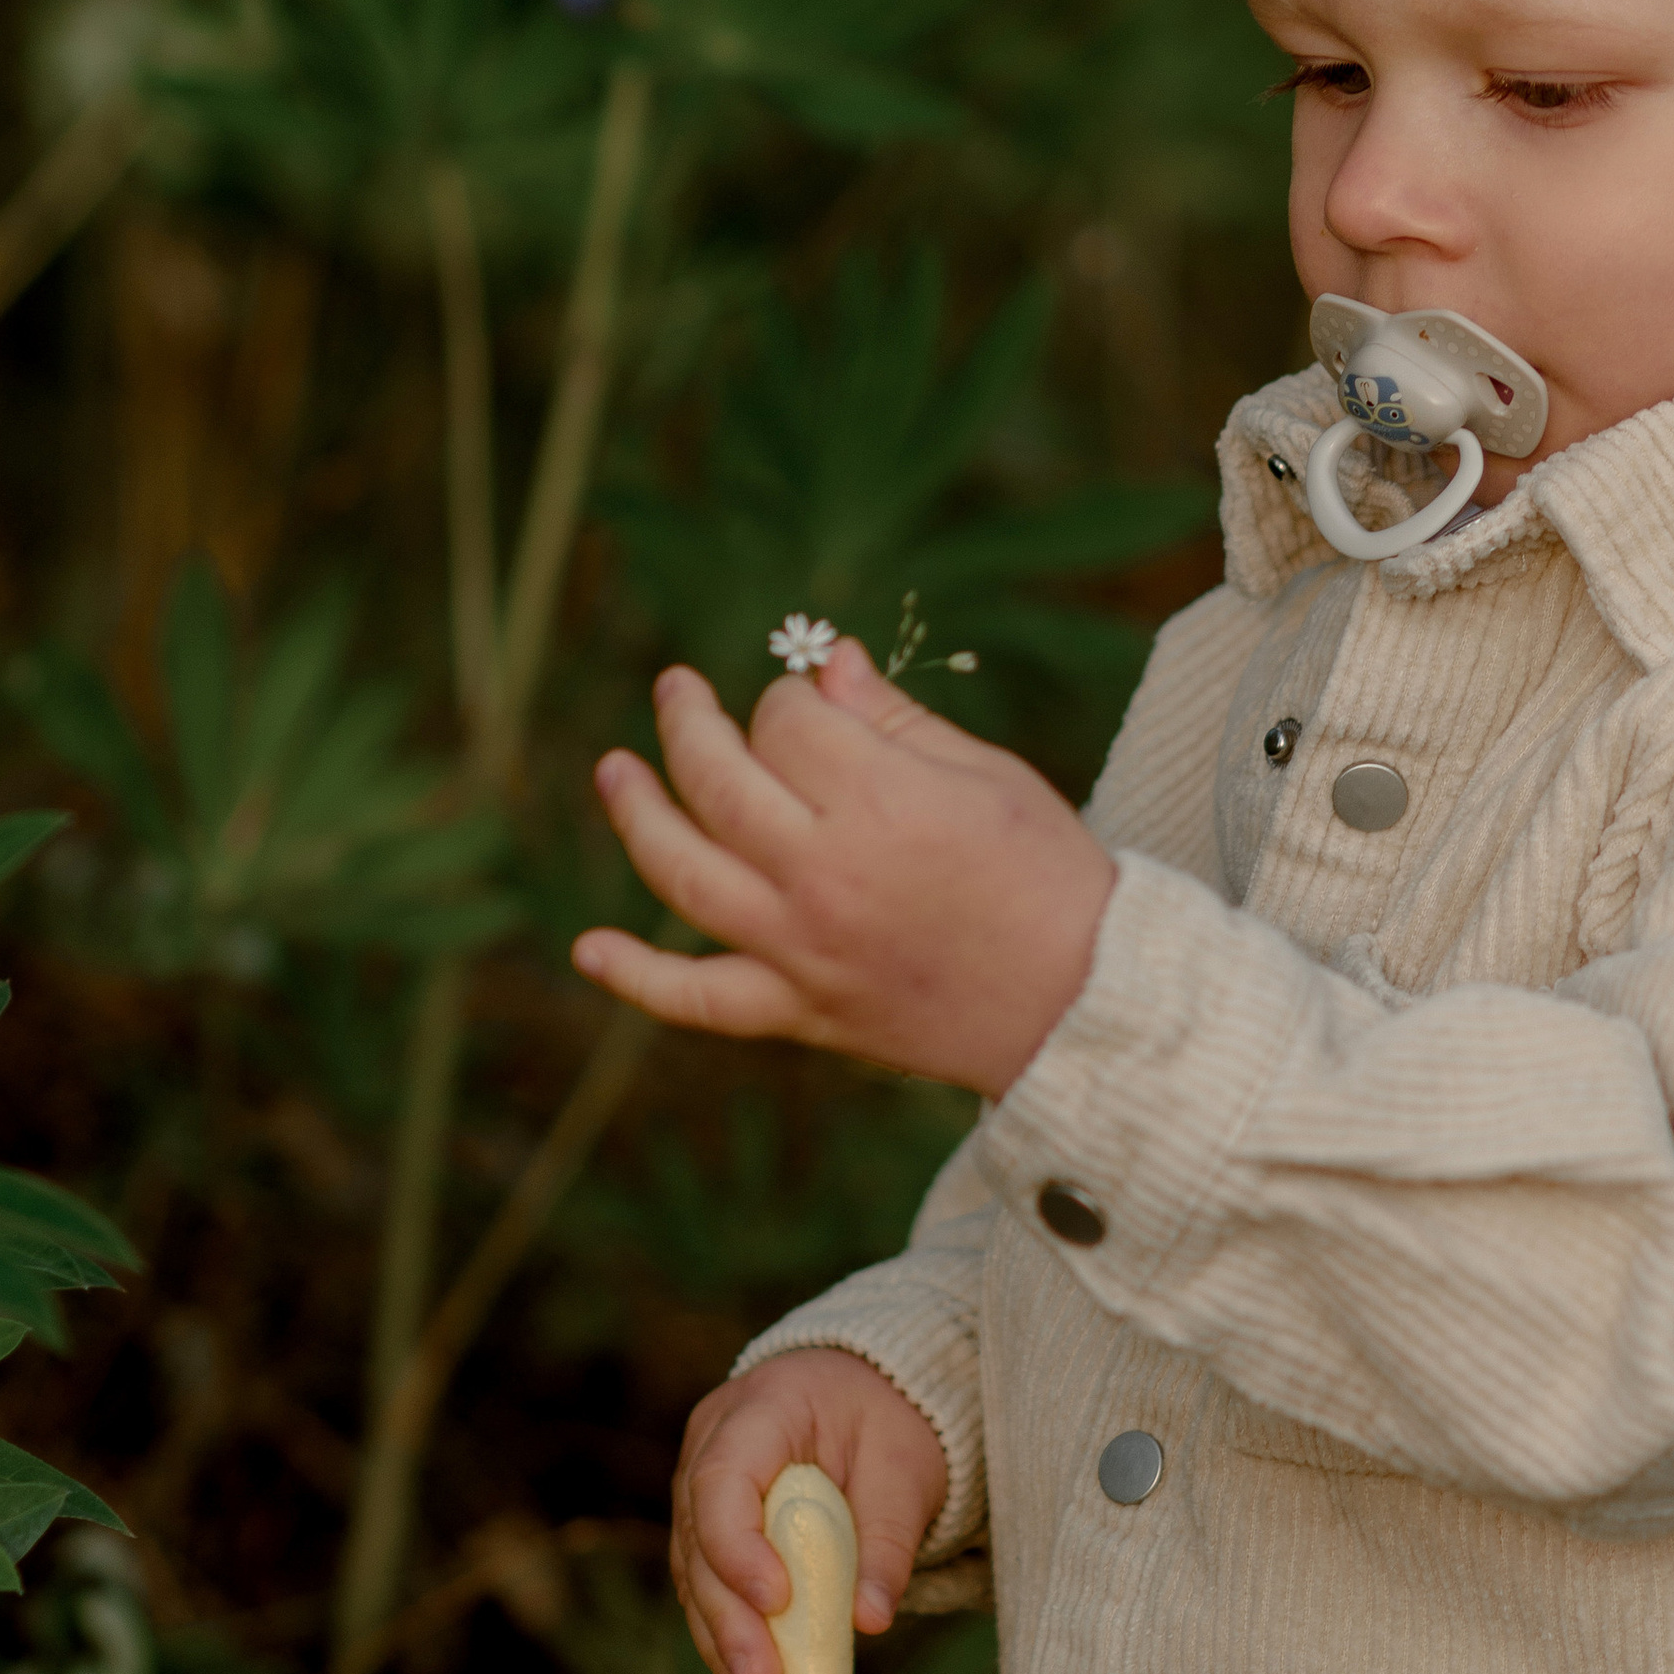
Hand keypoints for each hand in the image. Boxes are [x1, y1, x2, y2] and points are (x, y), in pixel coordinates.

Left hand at [572, 635, 1114, 1095]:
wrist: (1085, 1004)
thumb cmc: (1047, 872)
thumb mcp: (984, 773)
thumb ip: (892, 717)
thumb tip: (823, 661)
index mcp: (879, 799)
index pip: (784, 720)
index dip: (789, 701)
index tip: (812, 705)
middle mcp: (823, 873)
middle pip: (718, 779)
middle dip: (690, 721)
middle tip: (676, 690)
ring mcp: (802, 949)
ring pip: (684, 873)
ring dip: (637, 814)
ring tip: (614, 769)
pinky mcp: (802, 1012)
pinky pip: (699, 999)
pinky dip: (637, 977)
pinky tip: (588, 948)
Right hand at [672, 1349, 950, 1673]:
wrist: (868, 1394)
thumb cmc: (886, 1420)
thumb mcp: (905, 1468)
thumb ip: (888, 1539)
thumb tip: (872, 1620)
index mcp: (759, 1408)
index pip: (722, 1479)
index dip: (738, 1547)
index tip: (777, 1601)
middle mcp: (712, 1447)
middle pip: (700, 1542)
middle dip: (731, 1622)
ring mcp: (702, 1491)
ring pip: (696, 1579)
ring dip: (727, 1648)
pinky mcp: (710, 1533)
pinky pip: (712, 1593)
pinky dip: (735, 1644)